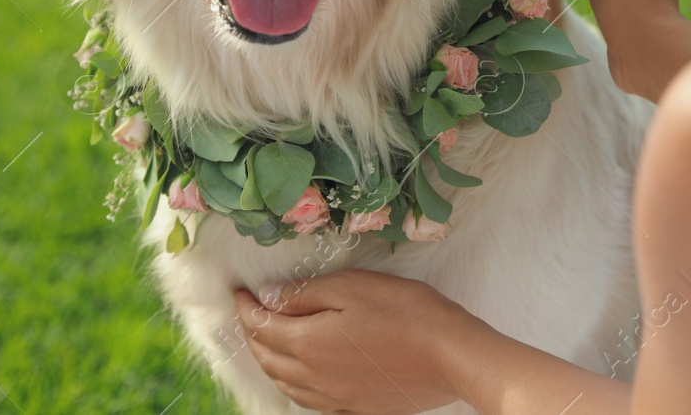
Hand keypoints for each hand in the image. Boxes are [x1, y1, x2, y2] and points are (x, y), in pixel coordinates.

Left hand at [233, 269, 479, 413]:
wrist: (451, 356)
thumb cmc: (405, 313)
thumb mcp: (351, 287)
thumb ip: (305, 294)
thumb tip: (267, 297)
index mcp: (308, 344)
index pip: (262, 326)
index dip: (246, 307)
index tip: (239, 290)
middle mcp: (314, 377)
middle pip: (267, 358)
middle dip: (252, 334)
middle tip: (249, 312)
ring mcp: (336, 397)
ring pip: (285, 383)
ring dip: (269, 362)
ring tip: (266, 342)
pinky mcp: (356, 407)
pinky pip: (311, 401)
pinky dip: (294, 386)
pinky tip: (300, 378)